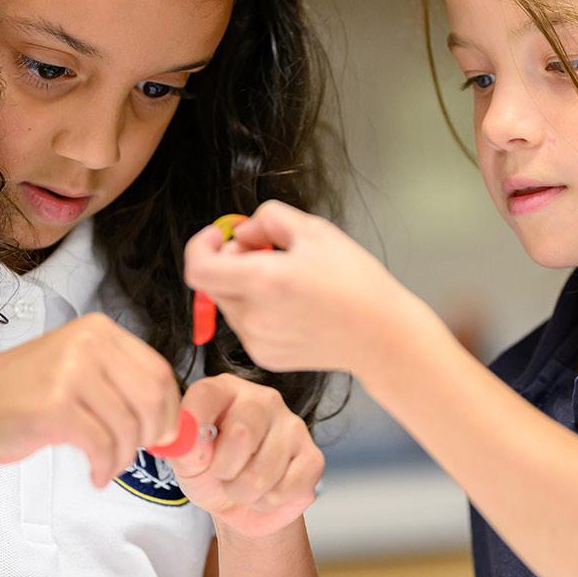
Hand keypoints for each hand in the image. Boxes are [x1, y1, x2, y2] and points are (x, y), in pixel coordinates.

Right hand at [0, 312, 181, 485]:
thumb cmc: (19, 396)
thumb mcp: (76, 373)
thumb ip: (120, 386)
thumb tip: (171, 423)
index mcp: (98, 331)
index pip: (159, 371)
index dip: (169, 410)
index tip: (162, 435)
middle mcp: (88, 343)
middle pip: (152, 398)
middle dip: (152, 436)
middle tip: (135, 454)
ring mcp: (70, 371)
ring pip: (129, 426)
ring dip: (123, 457)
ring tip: (106, 466)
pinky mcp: (54, 405)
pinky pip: (102, 445)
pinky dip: (104, 467)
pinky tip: (95, 474)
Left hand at [170, 374, 322, 538]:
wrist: (242, 505)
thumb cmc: (212, 473)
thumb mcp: (188, 463)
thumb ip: (185, 451)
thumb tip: (193, 444)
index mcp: (227, 391)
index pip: (208, 394)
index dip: (194, 422)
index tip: (188, 449)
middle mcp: (264, 401)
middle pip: (241, 434)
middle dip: (223, 470)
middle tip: (221, 475)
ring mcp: (293, 427)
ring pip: (262, 472)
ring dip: (243, 492)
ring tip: (242, 485)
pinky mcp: (313, 458)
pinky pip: (284, 490)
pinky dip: (267, 502)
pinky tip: (266, 491)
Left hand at [183, 201, 412, 374]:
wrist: (380, 336)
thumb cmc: (355, 281)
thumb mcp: (315, 230)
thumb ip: (267, 219)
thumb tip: (242, 233)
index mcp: (262, 281)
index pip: (197, 267)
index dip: (201, 245)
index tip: (221, 236)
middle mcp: (253, 316)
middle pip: (212, 283)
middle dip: (229, 260)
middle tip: (265, 251)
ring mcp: (257, 341)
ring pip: (228, 303)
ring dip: (243, 286)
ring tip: (284, 281)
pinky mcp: (265, 357)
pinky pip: (245, 325)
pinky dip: (256, 310)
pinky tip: (291, 306)